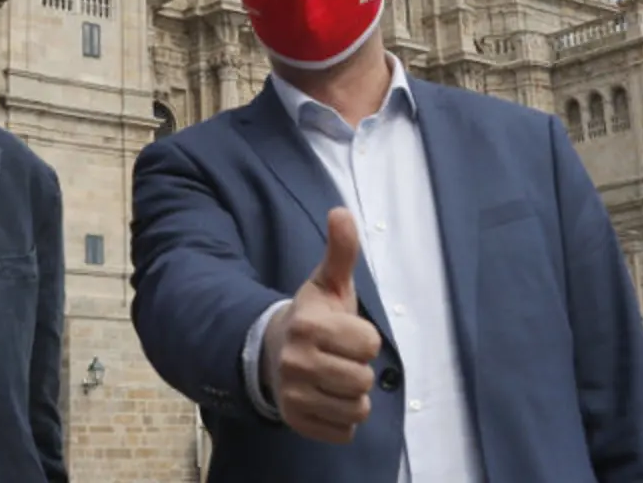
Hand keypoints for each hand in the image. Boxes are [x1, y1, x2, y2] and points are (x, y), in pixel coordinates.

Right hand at [262, 207, 381, 443]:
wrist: (272, 352)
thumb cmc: (313, 317)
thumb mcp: (328, 283)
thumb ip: (341, 251)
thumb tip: (341, 211)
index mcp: (308, 325)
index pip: (370, 344)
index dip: (364, 339)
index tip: (345, 333)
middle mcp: (296, 361)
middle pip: (364, 380)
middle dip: (359, 369)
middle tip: (339, 358)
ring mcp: (294, 394)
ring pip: (356, 408)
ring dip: (352, 395)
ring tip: (334, 378)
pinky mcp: (296, 421)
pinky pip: (344, 431)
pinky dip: (341, 419)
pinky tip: (326, 398)